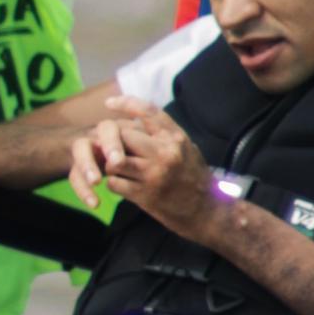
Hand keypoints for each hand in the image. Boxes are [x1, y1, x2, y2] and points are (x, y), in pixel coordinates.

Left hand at [67, 101, 211, 237]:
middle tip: (110, 146)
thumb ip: (163, 134)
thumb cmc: (194, 176)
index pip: (147, 111)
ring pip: (114, 160)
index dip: (125, 103)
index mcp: (175, 138)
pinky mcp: (145, 195)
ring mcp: (153, 175)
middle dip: (112, 139)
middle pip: (123, 135)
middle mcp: (165, 153)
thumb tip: (134, 119)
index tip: (109, 103)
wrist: (205, 211)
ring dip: (110, 163)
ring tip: (116, 166)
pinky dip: (114, 183)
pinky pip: (115, 183)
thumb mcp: (185, 147)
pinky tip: (122, 184)